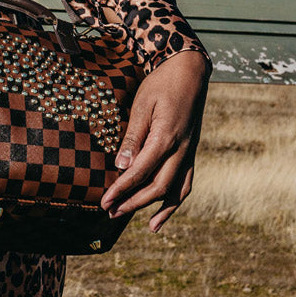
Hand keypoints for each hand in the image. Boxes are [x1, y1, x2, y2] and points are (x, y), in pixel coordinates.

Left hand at [99, 48, 209, 232]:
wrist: (191, 72)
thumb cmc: (162, 85)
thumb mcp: (142, 105)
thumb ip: (133, 137)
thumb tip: (122, 166)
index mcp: (166, 137)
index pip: (141, 172)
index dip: (121, 189)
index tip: (104, 201)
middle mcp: (182, 150)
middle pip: (158, 187)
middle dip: (134, 203)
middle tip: (110, 212)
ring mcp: (189, 153)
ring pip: (176, 190)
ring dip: (156, 209)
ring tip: (139, 224)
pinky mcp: (191, 152)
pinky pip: (186, 183)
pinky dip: (175, 201)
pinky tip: (161, 214)